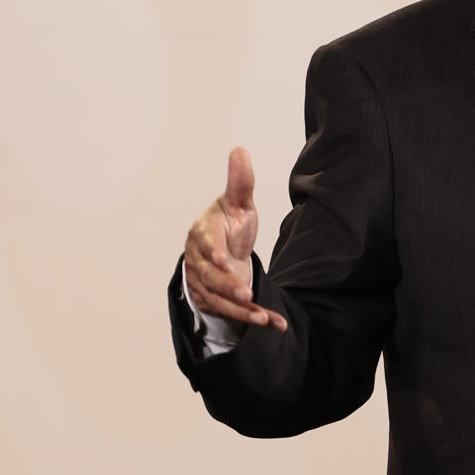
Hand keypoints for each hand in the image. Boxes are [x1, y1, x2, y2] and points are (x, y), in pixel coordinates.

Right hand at [183, 147, 287, 331]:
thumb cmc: (229, 226)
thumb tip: (240, 150)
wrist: (222, 252)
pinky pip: (233, 314)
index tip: (220, 258)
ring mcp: (205, 284)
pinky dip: (254, 320)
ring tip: (264, 318)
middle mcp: (199, 261)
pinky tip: (275, 324)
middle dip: (228, 286)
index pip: (204, 242)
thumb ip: (240, 183)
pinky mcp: (216, 302)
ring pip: (220, 300)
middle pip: (210, 277)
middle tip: (246, 294)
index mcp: (203, 234)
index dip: (211, 251)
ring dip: (242, 312)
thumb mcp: (238, 204)